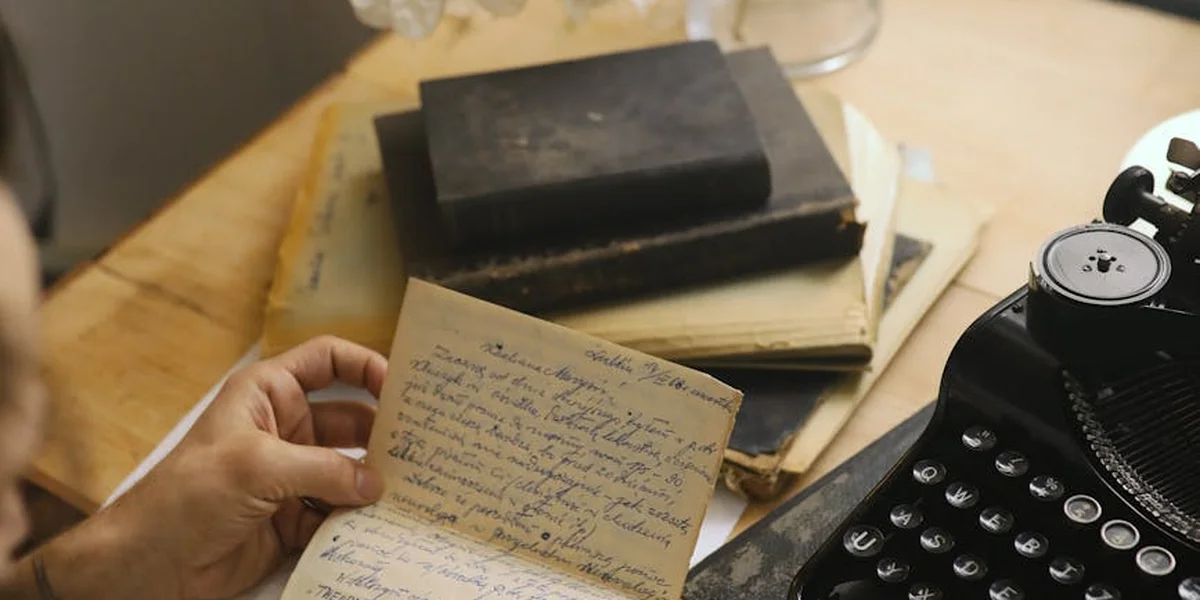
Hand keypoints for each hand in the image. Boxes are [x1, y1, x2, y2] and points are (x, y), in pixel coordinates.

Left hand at [31, 337, 388, 599]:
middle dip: (384, 430)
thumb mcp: (257, 467)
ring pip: (350, 469)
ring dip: (376, 478)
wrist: (148, 566)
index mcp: (267, 394)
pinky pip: (339, 511)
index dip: (366, 365)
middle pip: (351, 418)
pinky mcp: (293, 517)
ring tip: (415, 486)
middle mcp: (283, 429)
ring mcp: (291, 475)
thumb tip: (376, 483)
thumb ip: (325, 469)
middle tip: (425, 443)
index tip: (403, 386)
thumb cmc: (185, 497)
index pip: (327, 361)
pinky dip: (359, 518)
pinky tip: (384, 522)